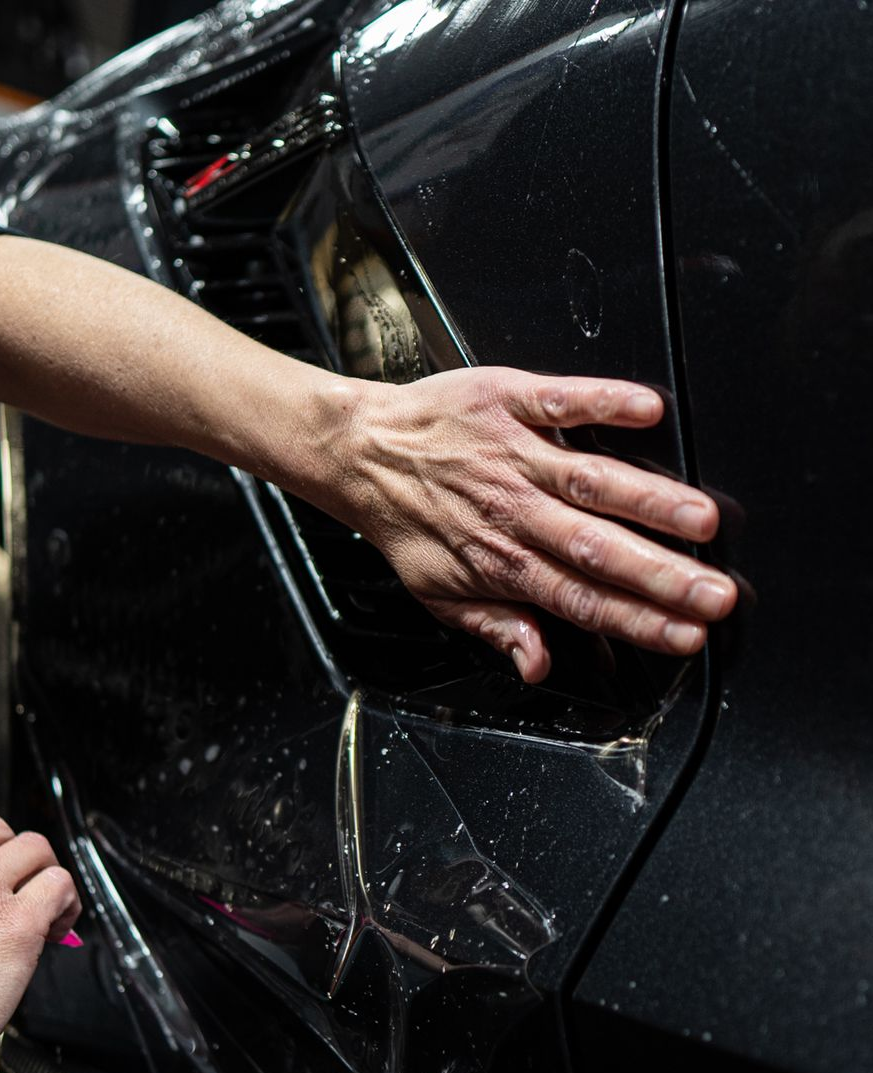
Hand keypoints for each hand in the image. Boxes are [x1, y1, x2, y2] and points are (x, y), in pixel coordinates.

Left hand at [328, 367, 736, 681]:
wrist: (361, 454)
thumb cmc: (406, 522)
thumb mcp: (438, 593)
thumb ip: (496, 627)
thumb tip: (538, 666)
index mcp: (502, 562)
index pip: (581, 601)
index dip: (637, 621)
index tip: (686, 634)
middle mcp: (513, 511)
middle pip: (596, 550)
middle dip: (661, 576)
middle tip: (715, 593)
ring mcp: (511, 455)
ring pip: (589, 481)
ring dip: (647, 501)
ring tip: (699, 521)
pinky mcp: (506, 401)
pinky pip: (558, 401)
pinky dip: (601, 404)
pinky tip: (646, 412)